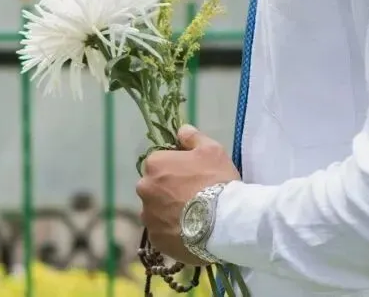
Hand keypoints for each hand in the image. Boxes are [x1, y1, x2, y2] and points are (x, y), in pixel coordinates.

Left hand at [136, 124, 240, 265]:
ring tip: (192, 218)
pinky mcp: (155, 239)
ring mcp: (148, 216)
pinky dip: (171, 231)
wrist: (224, 221)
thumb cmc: (216, 181)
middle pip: (154, 187)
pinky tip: (189, 231)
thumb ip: (193, 137)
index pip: (159, 162)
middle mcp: (144, 189)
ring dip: (168, 212)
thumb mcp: (212, 150)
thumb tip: (181, 130)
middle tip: (192, 197)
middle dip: (168, 190)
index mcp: (155, 164)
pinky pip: (161, 231)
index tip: (191, 176)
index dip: (175, 168)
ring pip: (155, 210)